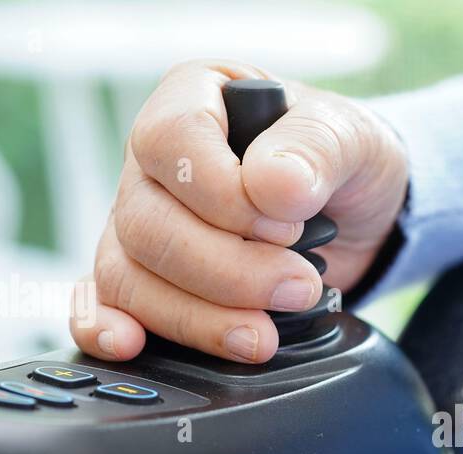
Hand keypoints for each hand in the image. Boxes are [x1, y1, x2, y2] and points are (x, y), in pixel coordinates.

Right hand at [70, 60, 408, 362]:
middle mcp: (154, 162)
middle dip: (228, 272)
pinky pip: (104, 302)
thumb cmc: (341, 160)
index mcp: (194, 98)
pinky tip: (130, 345)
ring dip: (199, 317)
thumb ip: (316, 150)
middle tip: (298, 288)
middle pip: (148, 224)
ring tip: (264, 336)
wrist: (358, 215)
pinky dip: (108, 326)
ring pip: (128, 275)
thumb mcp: (352, 136)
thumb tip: (272, 186)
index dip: (223, 195)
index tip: (288, 226)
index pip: (171, 141)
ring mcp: (142, 221)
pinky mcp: (146, 278)